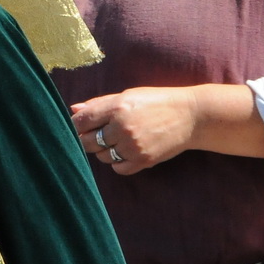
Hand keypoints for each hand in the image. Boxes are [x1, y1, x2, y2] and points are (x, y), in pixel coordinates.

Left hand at [71, 86, 199, 174]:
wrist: (191, 116)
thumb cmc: (156, 102)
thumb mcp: (127, 95)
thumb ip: (99, 104)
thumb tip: (73, 109)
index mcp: (117, 107)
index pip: (81, 122)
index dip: (76, 125)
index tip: (80, 126)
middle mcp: (122, 127)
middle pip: (87, 142)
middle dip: (88, 139)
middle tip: (100, 133)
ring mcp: (133, 146)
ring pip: (102, 156)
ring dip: (105, 150)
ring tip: (118, 139)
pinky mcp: (143, 160)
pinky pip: (118, 168)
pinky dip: (118, 162)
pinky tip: (126, 151)